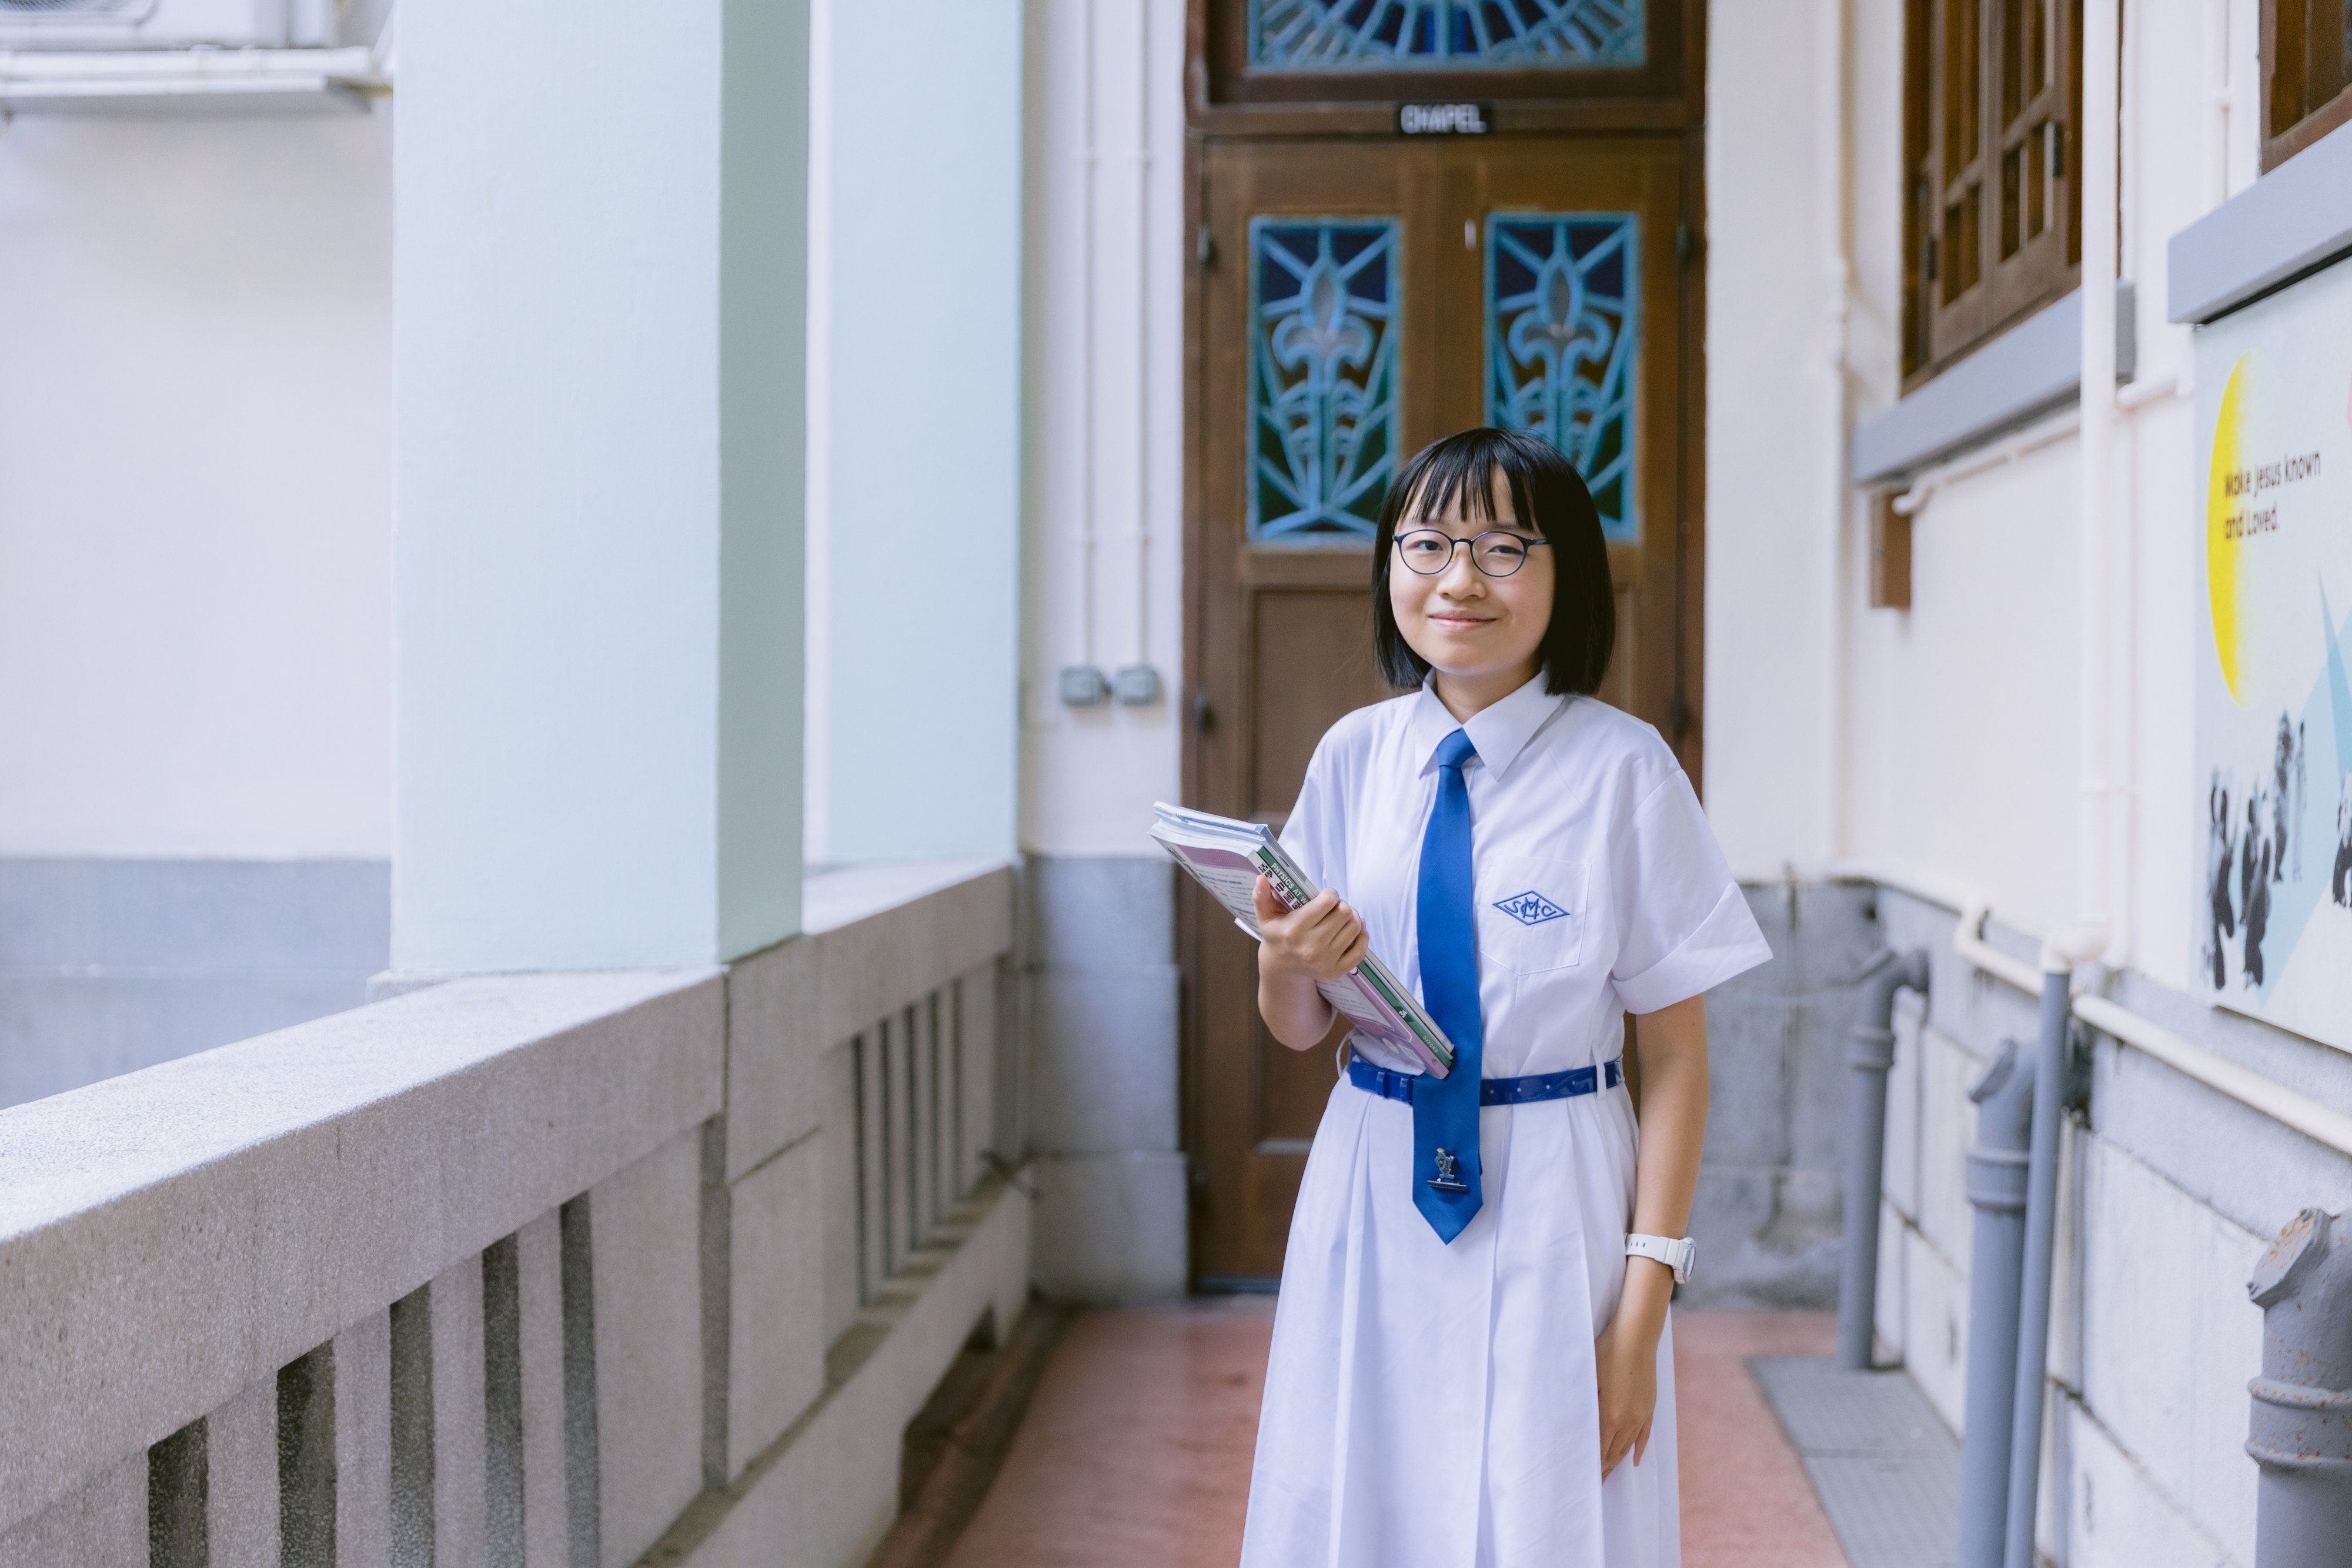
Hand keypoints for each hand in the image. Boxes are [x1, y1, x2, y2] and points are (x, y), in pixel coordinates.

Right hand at [1253, 878, 1368, 982]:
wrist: (1281, 966)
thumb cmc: (1277, 934)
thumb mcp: (1265, 915)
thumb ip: (1261, 896)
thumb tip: (1262, 878)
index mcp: (1294, 930)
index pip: (1327, 902)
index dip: (1330, 893)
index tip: (1325, 896)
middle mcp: (1310, 947)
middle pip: (1344, 912)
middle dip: (1341, 904)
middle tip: (1334, 906)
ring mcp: (1325, 961)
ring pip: (1355, 927)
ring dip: (1352, 917)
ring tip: (1342, 916)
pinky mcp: (1336, 971)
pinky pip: (1360, 950)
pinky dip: (1362, 935)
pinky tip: (1356, 928)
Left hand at [1594, 1306, 1659, 1478]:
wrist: (1637, 1336)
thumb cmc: (1607, 1352)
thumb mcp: (1590, 1378)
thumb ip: (1586, 1406)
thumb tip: (1579, 1427)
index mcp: (1611, 1416)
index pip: (1600, 1451)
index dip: (1593, 1467)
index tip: (1585, 1481)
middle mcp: (1628, 1420)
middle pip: (1614, 1453)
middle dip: (1604, 1469)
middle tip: (1594, 1485)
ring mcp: (1641, 1414)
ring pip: (1628, 1446)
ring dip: (1617, 1461)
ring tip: (1608, 1474)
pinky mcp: (1649, 1406)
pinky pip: (1644, 1435)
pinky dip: (1638, 1449)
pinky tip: (1633, 1460)